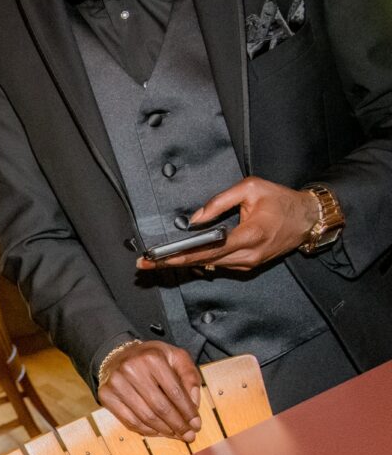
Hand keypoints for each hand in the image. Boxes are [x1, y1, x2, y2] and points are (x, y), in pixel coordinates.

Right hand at [98, 341, 202, 440]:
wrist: (118, 355)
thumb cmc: (151, 358)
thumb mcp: (175, 357)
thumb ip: (190, 376)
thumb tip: (194, 403)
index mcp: (152, 358)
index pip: (174, 391)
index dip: (188, 411)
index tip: (196, 424)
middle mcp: (131, 369)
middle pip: (160, 406)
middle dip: (177, 424)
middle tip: (189, 435)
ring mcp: (116, 383)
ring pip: (145, 416)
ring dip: (163, 430)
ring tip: (175, 435)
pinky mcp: (106, 395)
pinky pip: (129, 420)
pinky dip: (146, 430)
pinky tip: (157, 431)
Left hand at [136, 177, 317, 271]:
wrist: (308, 219)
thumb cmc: (282, 201)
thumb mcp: (251, 188)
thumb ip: (220, 201)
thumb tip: (195, 218)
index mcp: (250, 235)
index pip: (208, 249)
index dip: (182, 255)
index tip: (160, 258)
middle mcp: (248, 254)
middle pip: (203, 262)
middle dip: (172, 263)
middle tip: (145, 265)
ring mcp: (249, 263)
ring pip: (209, 266)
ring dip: (184, 263)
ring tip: (157, 261)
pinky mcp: (249, 265)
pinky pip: (220, 265)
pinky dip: (201, 261)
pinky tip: (182, 259)